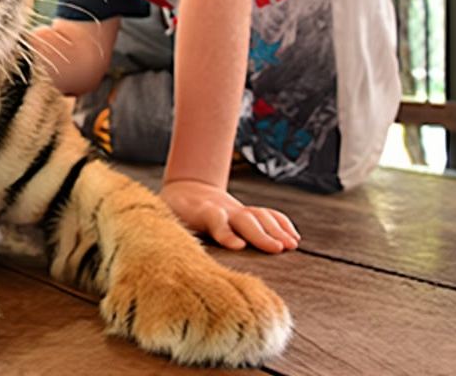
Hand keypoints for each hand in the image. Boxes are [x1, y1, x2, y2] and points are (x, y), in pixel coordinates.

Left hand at [159, 179, 299, 253]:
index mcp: (200, 213)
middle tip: (275, 249)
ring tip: (290, 246)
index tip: (238, 246)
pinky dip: (282, 224)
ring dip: (276, 230)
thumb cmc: (172, 216)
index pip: (214, 219)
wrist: (186, 191)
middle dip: (260, 233)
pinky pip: (268, 214)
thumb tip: (160, 265)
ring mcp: (236, 210)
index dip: (225, 231)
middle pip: (244, 218)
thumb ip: (167, 237)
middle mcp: (222, 210)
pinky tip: (294, 239)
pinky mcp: (247, 212)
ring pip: (259, 215)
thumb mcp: (165, 223)